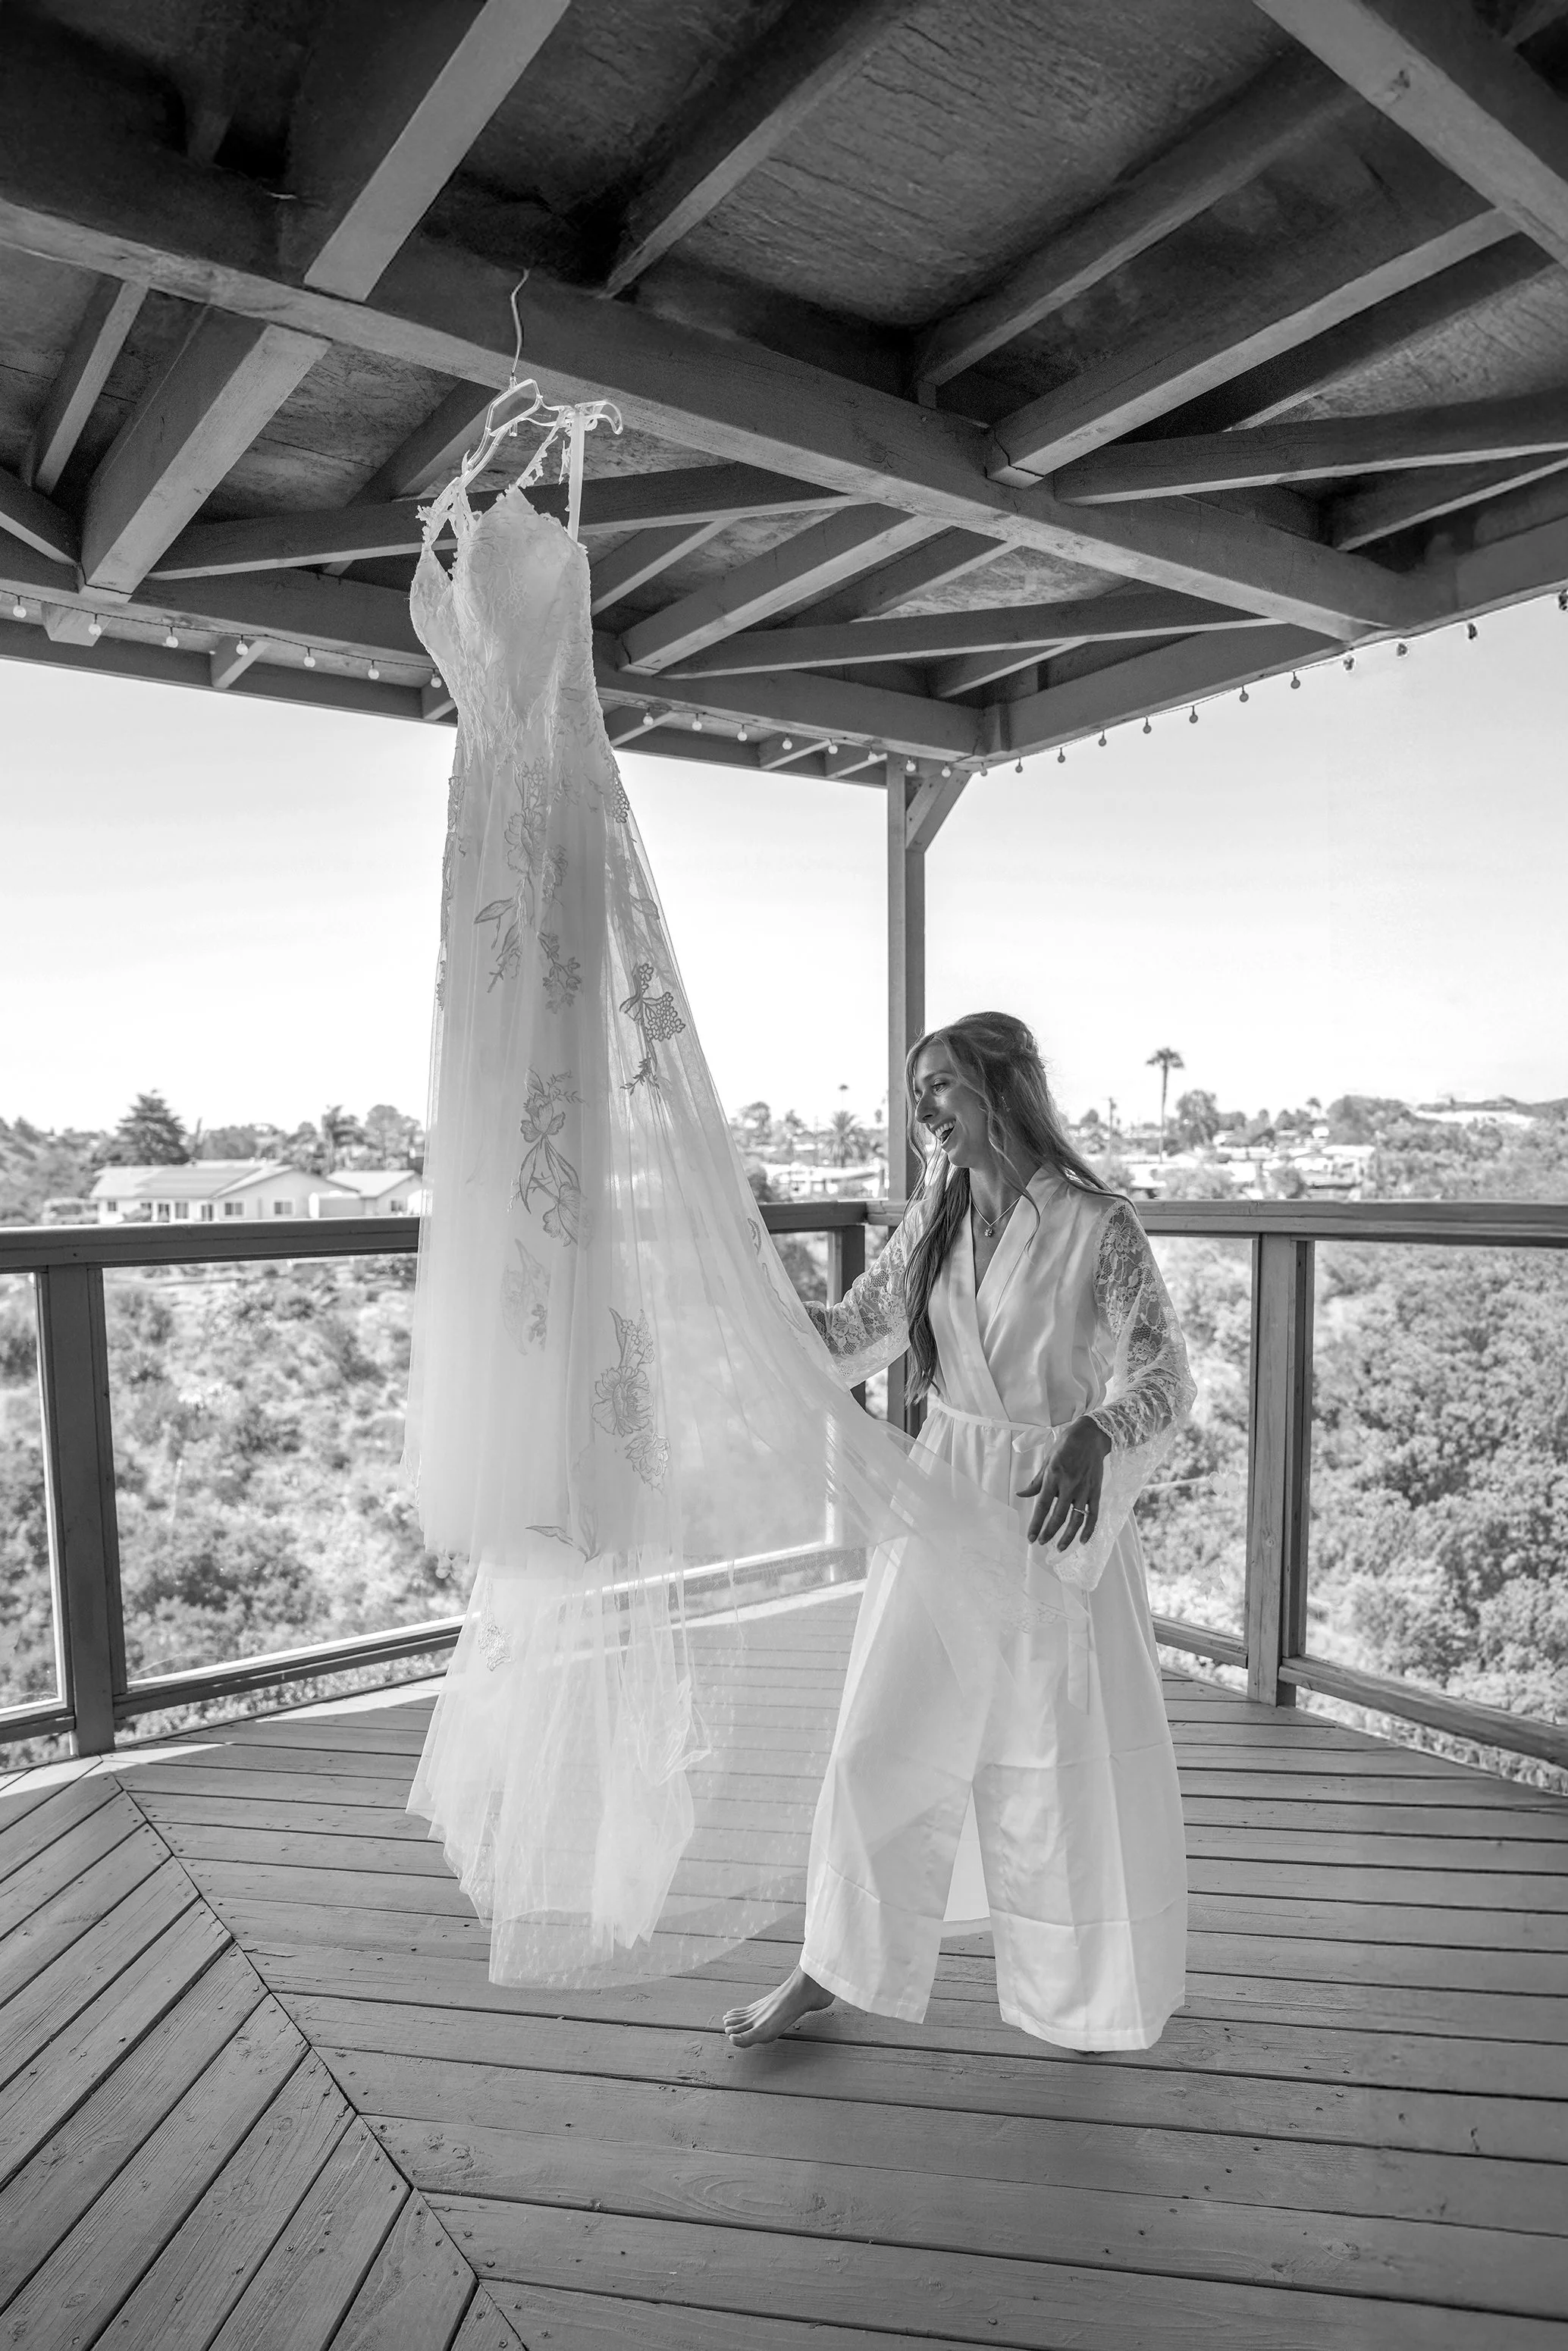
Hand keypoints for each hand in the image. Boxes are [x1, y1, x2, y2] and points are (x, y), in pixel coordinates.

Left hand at [1018, 1417, 1110, 1550]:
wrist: (1091, 1436)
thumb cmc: (1066, 1446)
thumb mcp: (1047, 1460)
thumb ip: (1036, 1482)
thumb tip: (1021, 1495)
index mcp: (1054, 1476)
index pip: (1042, 1506)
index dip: (1036, 1524)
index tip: (1031, 1538)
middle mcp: (1069, 1485)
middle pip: (1058, 1516)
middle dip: (1049, 1533)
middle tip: (1042, 1543)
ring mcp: (1084, 1489)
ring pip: (1076, 1519)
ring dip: (1068, 1536)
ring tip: (1059, 1548)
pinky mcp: (1096, 1491)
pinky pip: (1093, 1514)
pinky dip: (1089, 1529)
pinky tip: (1083, 1541)